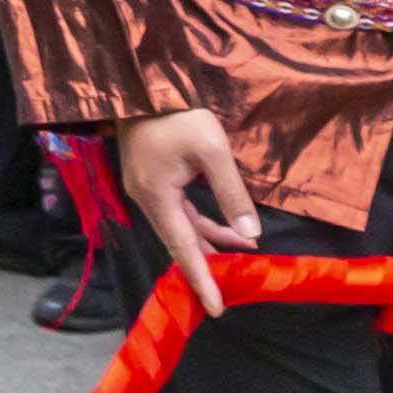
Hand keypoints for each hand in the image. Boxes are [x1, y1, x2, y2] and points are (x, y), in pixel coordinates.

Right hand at [116, 106, 263, 315]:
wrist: (142, 84)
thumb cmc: (178, 115)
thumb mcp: (212, 150)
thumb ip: (232, 193)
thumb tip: (251, 234)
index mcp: (158, 197)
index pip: (184, 249)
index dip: (202, 279)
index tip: (217, 308)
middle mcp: (146, 200)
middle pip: (179, 241)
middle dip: (207, 262)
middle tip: (235, 283)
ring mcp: (145, 189)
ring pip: (179, 226)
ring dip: (208, 239)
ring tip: (243, 249)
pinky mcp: (149, 178)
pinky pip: (176, 211)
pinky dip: (199, 221)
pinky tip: (222, 221)